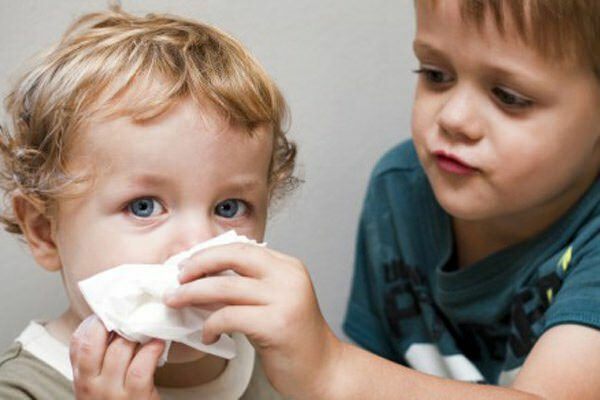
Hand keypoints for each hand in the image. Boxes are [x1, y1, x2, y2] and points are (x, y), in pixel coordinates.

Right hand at [70, 315, 164, 399]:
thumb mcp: (101, 382)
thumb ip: (102, 358)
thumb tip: (119, 322)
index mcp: (81, 378)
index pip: (78, 343)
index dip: (93, 322)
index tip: (110, 311)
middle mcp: (91, 385)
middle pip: (94, 342)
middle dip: (112, 322)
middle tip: (130, 312)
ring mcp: (111, 392)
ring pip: (120, 350)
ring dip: (137, 334)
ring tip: (149, 325)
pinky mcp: (135, 398)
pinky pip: (140, 367)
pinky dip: (151, 351)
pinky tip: (159, 343)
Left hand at [163, 243, 342, 397]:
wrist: (324, 371)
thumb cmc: (294, 339)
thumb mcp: (274, 302)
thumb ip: (247, 286)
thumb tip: (202, 279)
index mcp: (288, 267)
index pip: (242, 247)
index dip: (210, 252)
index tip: (187, 263)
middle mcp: (289, 277)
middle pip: (233, 256)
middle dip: (198, 264)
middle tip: (176, 278)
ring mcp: (285, 300)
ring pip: (225, 287)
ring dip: (192, 294)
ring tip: (177, 302)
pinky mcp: (277, 325)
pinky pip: (229, 317)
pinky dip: (210, 325)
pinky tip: (208, 335)